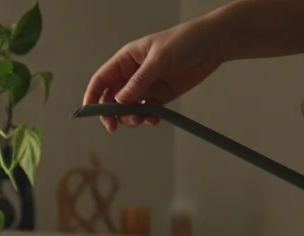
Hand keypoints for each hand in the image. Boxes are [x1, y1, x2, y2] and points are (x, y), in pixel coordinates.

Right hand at [83, 17, 225, 131]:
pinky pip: (146, 112)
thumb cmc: (185, 41)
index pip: (101, 80)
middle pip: (111, 99)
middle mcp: (132, 75)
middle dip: (111, 114)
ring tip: (143, 120)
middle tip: (115, 126)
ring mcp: (146, 87)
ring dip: (131, 118)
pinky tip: (154, 119)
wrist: (213, 44)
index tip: (89, 112)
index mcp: (126, 60)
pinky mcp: (160, 96)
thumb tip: (120, 101)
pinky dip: (146, 119)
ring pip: (128, 109)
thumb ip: (140, 80)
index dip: (92, 96)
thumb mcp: (160, 58)